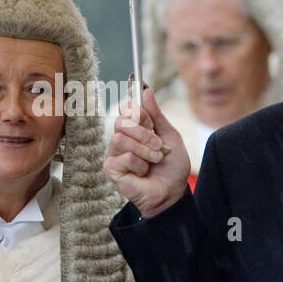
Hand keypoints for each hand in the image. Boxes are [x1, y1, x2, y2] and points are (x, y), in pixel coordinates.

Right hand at [104, 87, 189, 217]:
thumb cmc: (171, 166)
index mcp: (134, 127)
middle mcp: (121, 137)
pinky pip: (123, 157)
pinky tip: (143, 172)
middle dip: (144, 133)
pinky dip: (139, 164)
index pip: (126, 107)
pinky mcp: (110, 168)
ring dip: (144, 150)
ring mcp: (114, 152)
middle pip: (121, 120)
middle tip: (158, 145)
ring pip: (120, 138)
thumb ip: (156, 114)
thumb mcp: (170, 135)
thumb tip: (146, 90)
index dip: (140, 113)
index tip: (152, 123)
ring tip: (155, 160)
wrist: (172, 191)